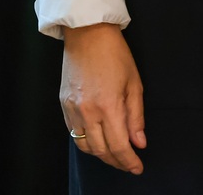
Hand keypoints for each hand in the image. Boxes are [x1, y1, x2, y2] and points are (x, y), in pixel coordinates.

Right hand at [60, 23, 146, 173]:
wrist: (88, 34)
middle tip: (129, 163)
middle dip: (117, 161)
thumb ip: (136, 116)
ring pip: (85, 146)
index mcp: (108, 106)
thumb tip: (139, 142)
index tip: (138, 167)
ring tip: (115, 155)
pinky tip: (98, 141)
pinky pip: (74, 133)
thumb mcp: (134, 83)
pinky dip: (86, 142)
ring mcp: (73, 109)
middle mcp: (88, 112)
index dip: (129, 161)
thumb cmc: (115, 54)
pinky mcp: (64, 105)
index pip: (119, 146)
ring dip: (101, 155)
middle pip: (101, 151)